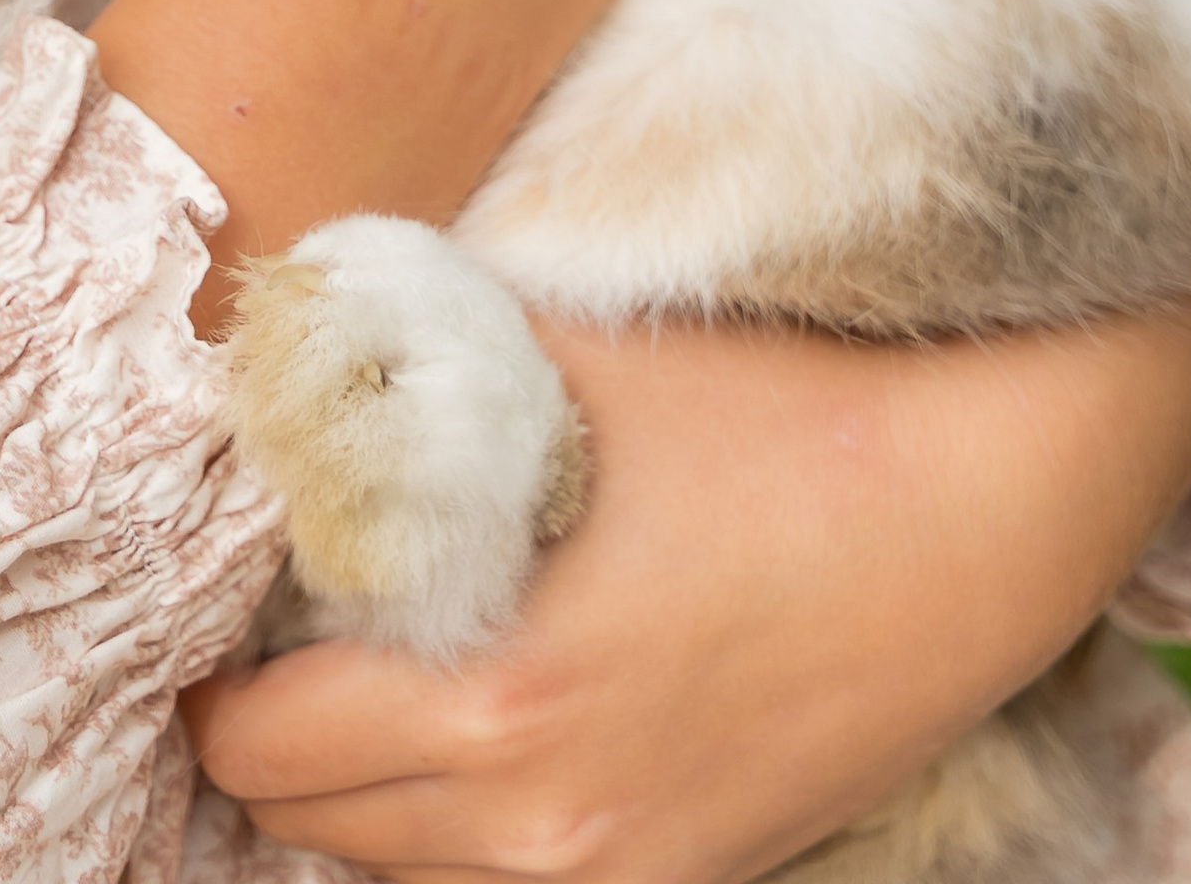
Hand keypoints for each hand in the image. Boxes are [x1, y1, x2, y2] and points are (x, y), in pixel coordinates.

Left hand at [187, 290, 1190, 879]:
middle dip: (272, 726)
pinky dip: (458, 825)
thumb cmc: (761, 403)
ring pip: (399, 870)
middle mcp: (542, 824)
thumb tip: (255, 374)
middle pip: (306, 824)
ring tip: (373, 666)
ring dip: (363, 786)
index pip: (254, 743)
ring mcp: (623, 874)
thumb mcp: (543, 360)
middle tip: (280, 621)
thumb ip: (383, 376)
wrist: (976, 502)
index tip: (216, 590)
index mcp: (491, 701)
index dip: (214, 662)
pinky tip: (476, 718)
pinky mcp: (688, 881)